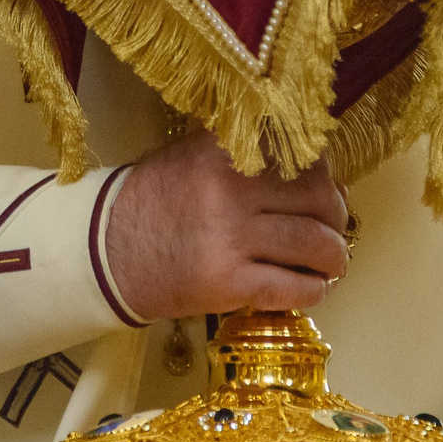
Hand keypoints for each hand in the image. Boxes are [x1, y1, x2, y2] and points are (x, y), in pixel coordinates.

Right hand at [104, 131, 348, 320]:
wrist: (106, 252)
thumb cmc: (152, 201)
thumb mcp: (194, 156)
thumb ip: (245, 153)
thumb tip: (313, 168)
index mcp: (225, 151)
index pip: (301, 154)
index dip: (324, 173)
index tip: (325, 186)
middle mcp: (232, 189)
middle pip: (318, 197)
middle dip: (336, 215)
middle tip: (333, 226)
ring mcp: (231, 238)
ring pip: (314, 244)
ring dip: (334, 257)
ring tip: (330, 262)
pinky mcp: (229, 284)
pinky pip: (294, 288)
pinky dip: (314, 290)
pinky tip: (312, 288)